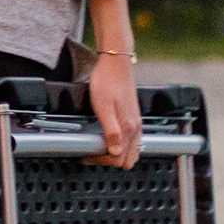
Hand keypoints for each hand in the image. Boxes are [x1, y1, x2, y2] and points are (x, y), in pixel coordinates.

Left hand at [83, 52, 140, 169]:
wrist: (116, 63)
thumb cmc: (107, 81)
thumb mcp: (104, 107)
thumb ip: (111, 131)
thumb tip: (115, 152)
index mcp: (128, 127)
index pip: (119, 159)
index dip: (102, 160)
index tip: (87, 154)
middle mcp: (135, 127)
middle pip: (128, 159)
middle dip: (111, 161)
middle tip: (93, 152)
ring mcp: (135, 122)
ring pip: (132, 151)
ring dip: (117, 154)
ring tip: (98, 146)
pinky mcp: (132, 117)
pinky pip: (131, 140)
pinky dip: (121, 144)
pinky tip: (108, 136)